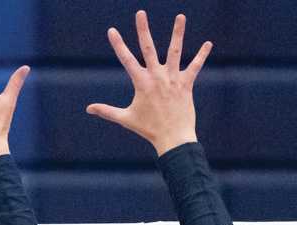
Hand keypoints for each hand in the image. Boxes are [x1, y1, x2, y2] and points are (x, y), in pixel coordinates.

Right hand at [87, 11, 211, 156]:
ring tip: (180, 16)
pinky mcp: (186, 84)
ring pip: (175, 51)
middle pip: (148, 48)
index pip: (126, 60)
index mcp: (141, 83)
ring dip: (178, 33)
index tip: (112, 30)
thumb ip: (107, 111)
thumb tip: (88, 109)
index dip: (118, 44)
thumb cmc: (148, 129)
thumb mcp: (125, 119)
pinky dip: (201, 55)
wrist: (172, 138)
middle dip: (143, 29)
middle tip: (140, 13)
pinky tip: (208, 44)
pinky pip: (195, 67)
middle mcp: (156, 77)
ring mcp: (172, 79)